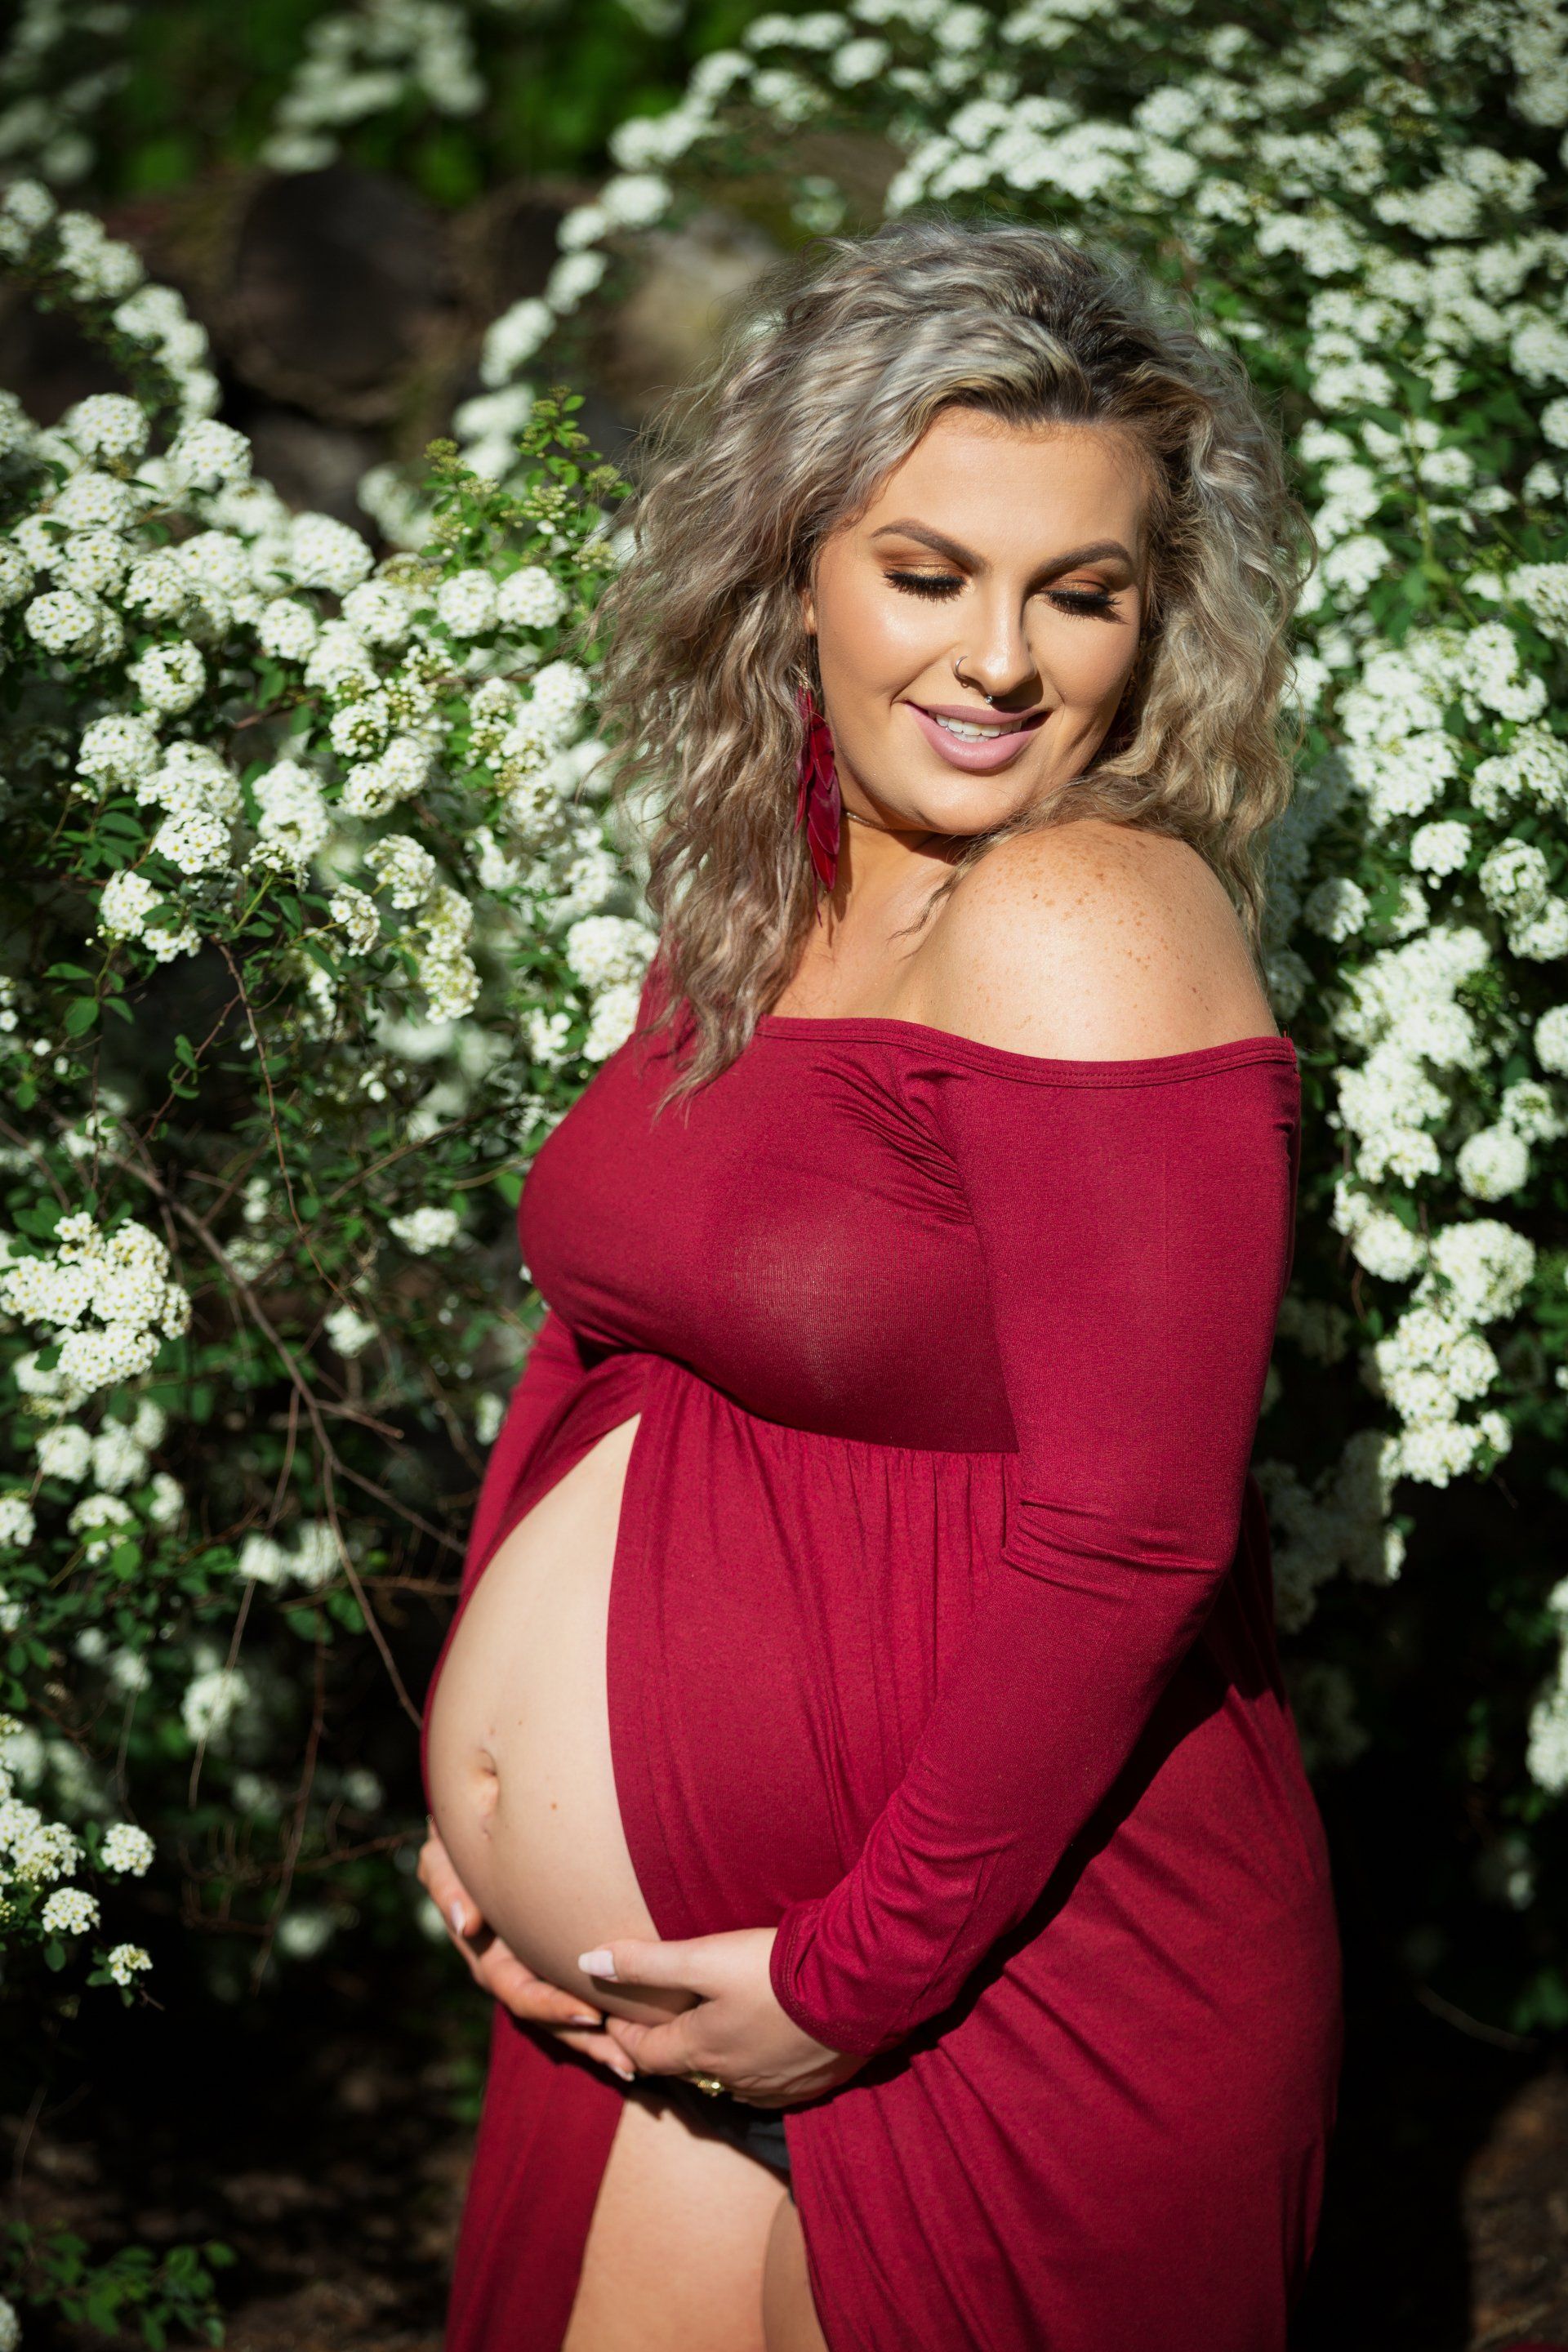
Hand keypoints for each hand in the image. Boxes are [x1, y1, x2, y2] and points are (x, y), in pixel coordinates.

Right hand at [417, 1820, 636, 2083]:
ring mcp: (538, 1970)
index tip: (591, 2015)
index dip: (553, 2008)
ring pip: (570, 2016)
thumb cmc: (461, 1845)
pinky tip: (640, 2031)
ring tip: (639, 2062)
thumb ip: (448, 1888)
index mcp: (489, 1958)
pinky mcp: (559, 1960)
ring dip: (601, 2041)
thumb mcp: (443, 1862)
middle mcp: (515, 1973)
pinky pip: (584, 1991)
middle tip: (626, 2058)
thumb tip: (465, 1924)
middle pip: (552, 2019)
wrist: (478, 1833)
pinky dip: (608, 2013)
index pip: (521, 1993)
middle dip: (587, 2041)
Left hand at [579, 1927, 864, 2108]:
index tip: (614, 2016)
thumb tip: (586, 1963)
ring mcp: (774, 2087)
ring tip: (714, 2024)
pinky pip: (770, 2082)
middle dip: (669, 2044)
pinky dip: (756, 2063)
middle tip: (662, 2017)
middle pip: (687, 2066)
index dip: (625, 2033)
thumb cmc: (775, 1971)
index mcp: (701, 2050)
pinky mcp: (812, 2083)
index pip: (646, 2052)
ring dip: (715, 2055)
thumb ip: (646, 1962)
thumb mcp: (704, 1957)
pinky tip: (766, 2041)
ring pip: (729, 2076)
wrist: (858, 1988)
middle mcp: (732, 2079)